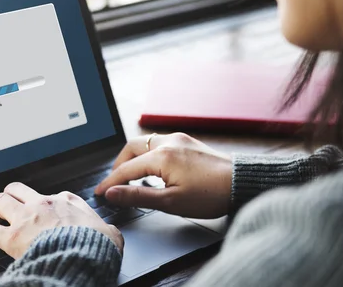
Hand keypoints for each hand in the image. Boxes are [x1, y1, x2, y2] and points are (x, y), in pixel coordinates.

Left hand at [0, 182, 123, 258]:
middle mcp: (44, 204)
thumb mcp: (110, 234)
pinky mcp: (13, 236)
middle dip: (11, 197)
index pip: (52, 196)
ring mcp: (26, 218)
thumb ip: (107, 230)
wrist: (84, 257)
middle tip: (10, 210)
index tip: (45, 215)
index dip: (46, 206)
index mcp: (67, 202)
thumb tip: (111, 235)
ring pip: (0, 200)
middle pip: (18, 189)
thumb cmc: (97, 246)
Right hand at [94, 133, 231, 218]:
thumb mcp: (170, 202)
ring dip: (134, 158)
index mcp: (162, 156)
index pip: (126, 169)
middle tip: (115, 183)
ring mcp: (179, 139)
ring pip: (145, 143)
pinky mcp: (188, 142)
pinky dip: (148, 154)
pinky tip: (153, 170)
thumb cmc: (211, 194)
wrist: (242, 183)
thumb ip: (138, 196)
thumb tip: (113, 193)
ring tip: (132, 178)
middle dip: (119, 164)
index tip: (99, 193)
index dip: (110, 182)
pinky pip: (159, 143)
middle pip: (131, 147)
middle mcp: (168, 142)